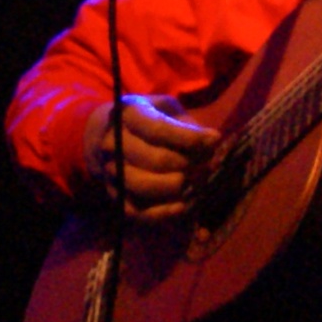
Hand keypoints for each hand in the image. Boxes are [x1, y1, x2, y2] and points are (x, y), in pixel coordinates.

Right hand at [94, 96, 217, 221]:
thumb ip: (187, 124)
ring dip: (173, 188)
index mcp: (127, 113)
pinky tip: (182, 206)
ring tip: (193, 184)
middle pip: (152, 159)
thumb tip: (212, 141)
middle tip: (205, 166)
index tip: (214, 140)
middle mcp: (112, 141)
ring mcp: (110, 170)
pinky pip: (134, 210)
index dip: (188, 138)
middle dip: (185, 164)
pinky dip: (160, 212)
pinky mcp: (114, 194)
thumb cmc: (148, 119)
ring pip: (141, 186)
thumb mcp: (167, 109)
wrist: (107, 135)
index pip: (157, 128)